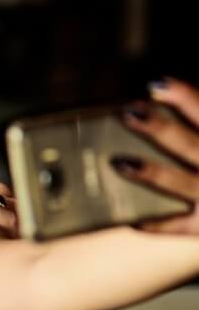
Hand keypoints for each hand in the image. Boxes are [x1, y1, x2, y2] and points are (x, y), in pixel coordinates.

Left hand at [114, 78, 198, 234]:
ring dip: (150, 172)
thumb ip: (194, 126)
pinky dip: (154, 223)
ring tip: (119, 161)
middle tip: (128, 112)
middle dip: (159, 129)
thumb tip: (156, 94)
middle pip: (188, 145)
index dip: (184, 96)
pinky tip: (129, 219)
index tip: (156, 84)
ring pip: (179, 183)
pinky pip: (175, 225)